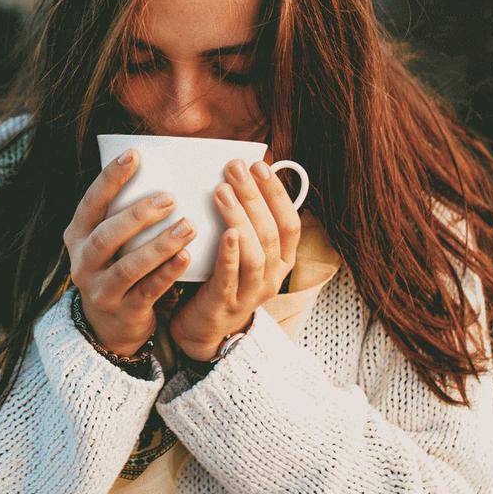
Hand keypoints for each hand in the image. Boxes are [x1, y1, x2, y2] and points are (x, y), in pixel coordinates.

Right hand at [63, 149, 194, 355]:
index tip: (134, 155)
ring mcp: (100, 290)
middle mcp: (82, 263)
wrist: (109, 327)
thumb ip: (120, 214)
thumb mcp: (107, 243)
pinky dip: (167, 273)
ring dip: (159, 245)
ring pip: (129, 266)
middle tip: (170, 197)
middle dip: (138, 214)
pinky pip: (147, 290)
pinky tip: (186, 256)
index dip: (110, 179)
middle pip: (106, 235)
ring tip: (188, 225)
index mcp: (77, 237)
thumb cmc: (115, 268)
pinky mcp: (123, 312)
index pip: (91, 203)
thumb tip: (157, 167)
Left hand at [168, 155, 302, 361]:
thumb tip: (241, 175)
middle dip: (254, 196)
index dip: (277, 193)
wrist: (202, 328)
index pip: (290, 223)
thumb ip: (246, 220)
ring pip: (255, 253)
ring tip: (222, 191)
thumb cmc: (221, 278)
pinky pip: (231, 276)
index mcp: (281, 260)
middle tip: (235, 168)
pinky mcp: (226, 304)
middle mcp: (273, 277)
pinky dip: (231, 253)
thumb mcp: (242, 249)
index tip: (260, 165)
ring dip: (240, 217)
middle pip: (270, 232)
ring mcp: (251, 293)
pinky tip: (226, 233)